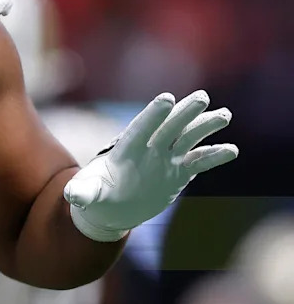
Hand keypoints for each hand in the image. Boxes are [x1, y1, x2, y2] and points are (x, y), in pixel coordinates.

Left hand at [63, 90, 237, 241]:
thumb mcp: (86, 194)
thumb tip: (71, 194)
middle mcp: (148, 150)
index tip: (166, 99)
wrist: (109, 206)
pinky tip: (231, 149)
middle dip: (184, 112)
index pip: (141, 129)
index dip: (153, 115)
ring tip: (224, 114)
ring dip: (204, 127)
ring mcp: (164, 160)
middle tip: (202, 97)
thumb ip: (82, 192)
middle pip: (168, 127)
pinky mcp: (177, 173)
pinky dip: (213, 156)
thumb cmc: (94, 195)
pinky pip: (197, 162)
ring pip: (187, 139)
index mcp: (126, 149)